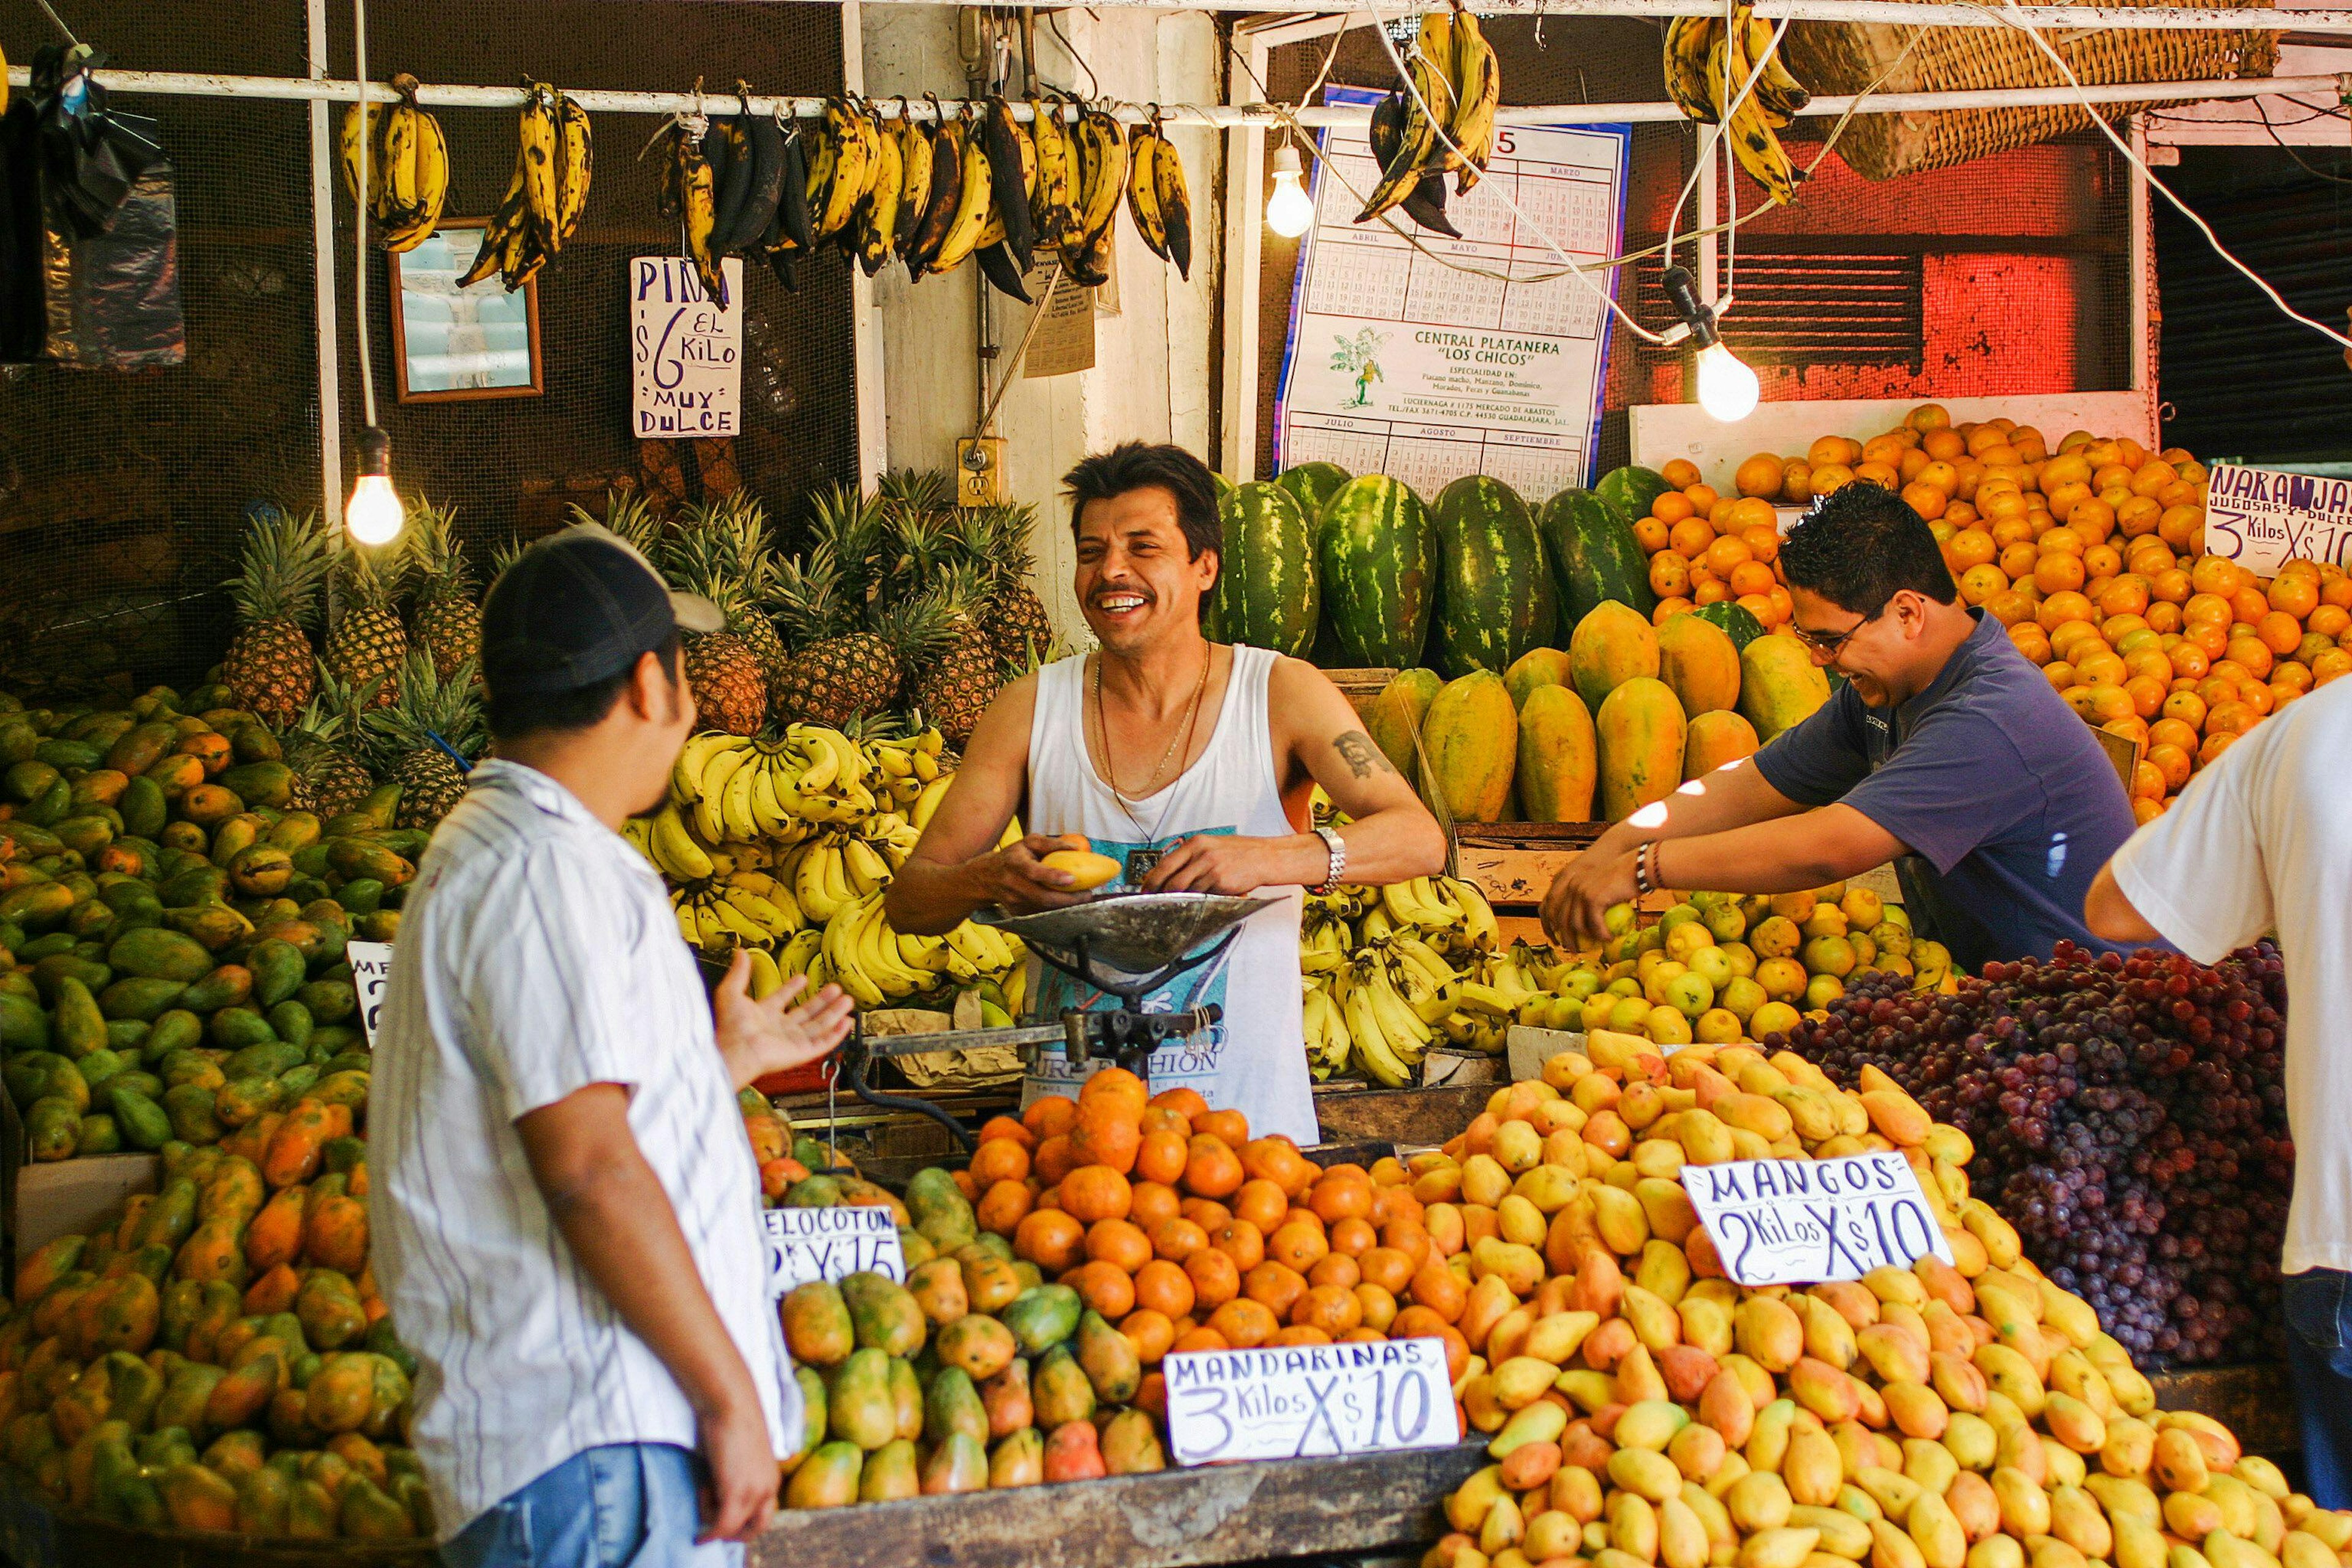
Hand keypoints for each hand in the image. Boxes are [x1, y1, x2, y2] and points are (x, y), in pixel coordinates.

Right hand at [695, 1396, 781, 1542]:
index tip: (721, 1510)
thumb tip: (720, 1487)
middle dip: (734, 1532)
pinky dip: (708, 1524)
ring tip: (704, 1490)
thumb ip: (739, 1473)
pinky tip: (701, 1503)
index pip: (763, 1515)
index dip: (743, 1520)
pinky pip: (722, 1524)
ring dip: (714, 1519)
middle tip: (712, 1522)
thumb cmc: (732, 1419)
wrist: (731, 1402)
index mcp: (772, 1478)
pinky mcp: (737, 1491)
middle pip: (757, 1529)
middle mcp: (769, 1488)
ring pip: (734, 1528)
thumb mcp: (741, 1453)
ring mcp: (755, 1491)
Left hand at [713, 956, 853, 1090]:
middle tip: (835, 988)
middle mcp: (779, 1029)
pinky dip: (837, 1034)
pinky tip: (846, 1022)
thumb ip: (739, 972)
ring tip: (847, 1000)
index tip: (803, 978)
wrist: (738, 1050)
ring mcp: (792, 1041)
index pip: (782, 999)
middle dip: (822, 1000)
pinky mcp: (802, 1052)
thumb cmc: (732, 1027)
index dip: (792, 988)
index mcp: (764, 1015)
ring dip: (834, 1013)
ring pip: (819, 1026)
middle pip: (807, 1013)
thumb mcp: (731, 992)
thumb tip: (739, 952)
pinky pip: (824, 1043)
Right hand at [970, 833, 1093, 913]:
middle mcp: (1013, 884)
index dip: (1053, 877)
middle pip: (1043, 897)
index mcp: (1015, 864)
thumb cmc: (1012, 856)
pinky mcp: (1017, 912)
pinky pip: (1041, 911)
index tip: (1072, 879)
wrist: (986, 877)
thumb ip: (1050, 843)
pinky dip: (1056, 908)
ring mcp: (1014, 901)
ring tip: (1082, 897)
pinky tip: (1067, 901)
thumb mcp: (1027, 842)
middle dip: (1068, 898)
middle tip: (1087, 894)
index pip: (1034, 872)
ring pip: (1044, 907)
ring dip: (1066, 904)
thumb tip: (1075, 847)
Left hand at [1140, 833, 1307, 894]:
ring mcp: (1211, 869)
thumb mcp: (1211, 845)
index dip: (1152, 880)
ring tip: (1178, 904)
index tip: (1145, 890)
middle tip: (1156, 903)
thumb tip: (1169, 874)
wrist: (1264, 857)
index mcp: (1196, 843)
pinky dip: (1199, 901)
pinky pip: (1204, 896)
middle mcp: (1201, 855)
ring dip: (1181, 900)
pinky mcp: (1222, 883)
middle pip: (1172, 880)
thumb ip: (1191, 857)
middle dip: (1161, 894)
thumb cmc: (1238, 852)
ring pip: (1187, 891)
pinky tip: (1200, 902)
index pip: (1165, 864)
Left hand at [1541, 846, 1640, 950]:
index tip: (1556, 940)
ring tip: (1593, 949)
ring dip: (1584, 941)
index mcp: (1568, 881)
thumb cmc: (1623, 878)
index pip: (1549, 906)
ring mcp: (1581, 891)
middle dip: (1565, 939)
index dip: (1548, 926)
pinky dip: (1601, 935)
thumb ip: (1589, 900)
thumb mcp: (1600, 887)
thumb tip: (1585, 923)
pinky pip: (1594, 924)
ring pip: (1575, 925)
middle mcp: (1571, 885)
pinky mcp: (1594, 898)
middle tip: (1574, 951)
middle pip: (1560, 919)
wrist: (1638, 866)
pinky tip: (1609, 939)